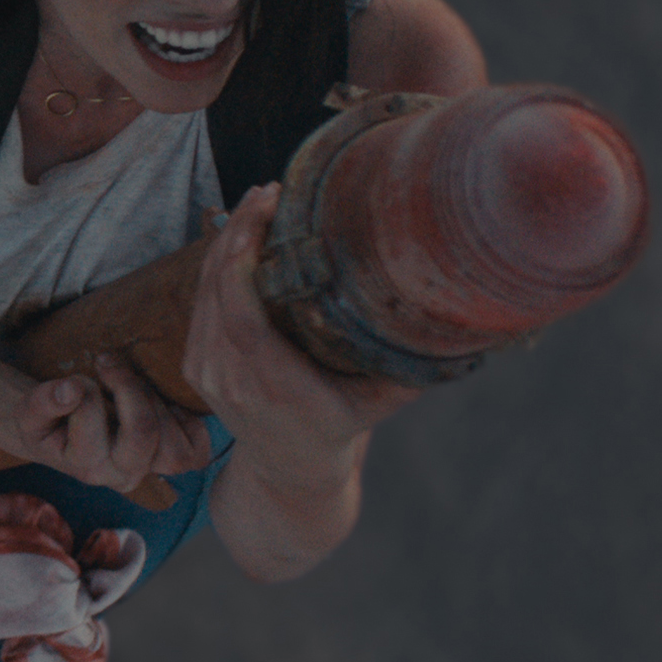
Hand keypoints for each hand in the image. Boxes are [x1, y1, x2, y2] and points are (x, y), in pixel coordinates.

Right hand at [7, 347, 212, 494]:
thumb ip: (43, 401)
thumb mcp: (29, 412)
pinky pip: (196, 449)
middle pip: (144, 431)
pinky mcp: (170, 462)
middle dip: (129, 386)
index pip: (94, 416)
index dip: (84, 387)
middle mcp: (121, 475)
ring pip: (174, 445)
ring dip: (157, 404)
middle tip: (108, 365)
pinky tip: (161, 405)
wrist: (58, 439)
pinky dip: (187, 423)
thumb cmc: (45, 423)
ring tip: (134, 386)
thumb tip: (70, 390)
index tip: (75, 379)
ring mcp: (150, 470)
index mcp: (86, 466)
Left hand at [183, 182, 421, 489]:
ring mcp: (208, 372)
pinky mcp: (197, 364)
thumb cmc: (342, 426)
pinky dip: (217, 264)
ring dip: (226, 240)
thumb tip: (464, 328)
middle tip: (268, 191)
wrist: (288, 470)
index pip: (241, 313)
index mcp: (272, 384)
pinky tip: (241, 234)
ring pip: (204, 290)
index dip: (243, 257)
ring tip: (259, 202)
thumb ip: (412, 368)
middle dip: (238, 231)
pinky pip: (200, 303)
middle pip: (219, 289)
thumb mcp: (379, 402)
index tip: (266, 211)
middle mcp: (232, 378)